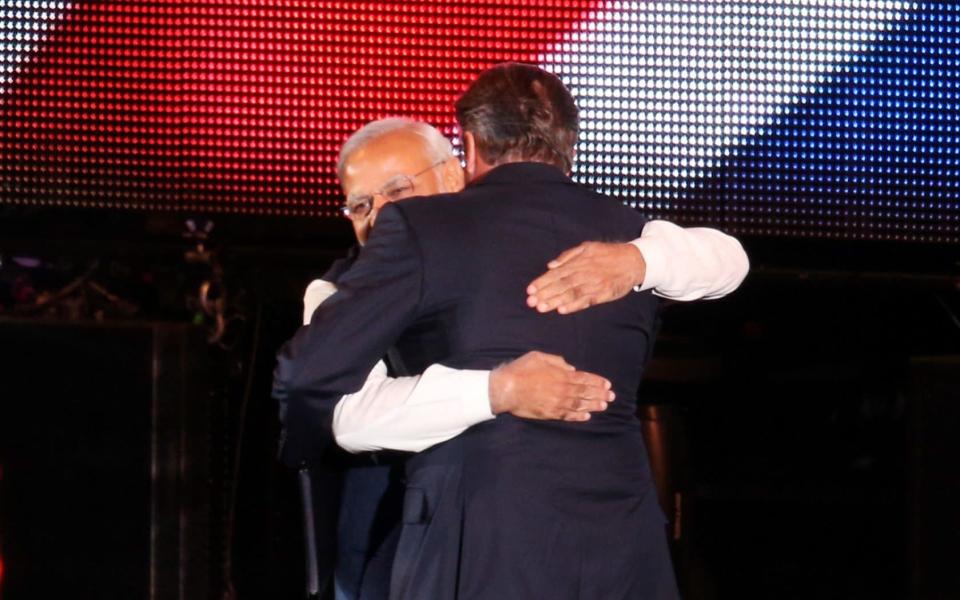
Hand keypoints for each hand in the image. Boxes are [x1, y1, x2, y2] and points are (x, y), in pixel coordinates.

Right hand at [488, 351, 614, 421]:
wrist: (506, 389)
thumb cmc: (521, 370)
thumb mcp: (539, 356)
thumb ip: (557, 361)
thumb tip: (570, 368)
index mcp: (561, 375)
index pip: (584, 379)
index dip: (597, 382)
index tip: (608, 385)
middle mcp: (563, 390)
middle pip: (586, 393)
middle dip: (600, 394)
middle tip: (611, 397)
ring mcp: (557, 403)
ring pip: (580, 405)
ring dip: (593, 405)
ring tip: (604, 406)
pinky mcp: (550, 414)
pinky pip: (568, 416)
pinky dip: (578, 416)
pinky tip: (587, 417)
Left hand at [526, 242, 645, 314]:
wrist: (633, 260)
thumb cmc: (608, 254)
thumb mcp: (587, 247)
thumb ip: (567, 256)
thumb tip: (550, 265)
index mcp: (578, 262)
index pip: (556, 273)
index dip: (542, 282)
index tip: (530, 290)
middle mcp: (584, 273)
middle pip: (561, 285)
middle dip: (544, 294)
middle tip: (531, 302)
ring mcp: (593, 284)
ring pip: (571, 294)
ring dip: (555, 301)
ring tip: (542, 308)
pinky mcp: (603, 294)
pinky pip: (586, 301)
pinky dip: (574, 306)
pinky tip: (563, 310)